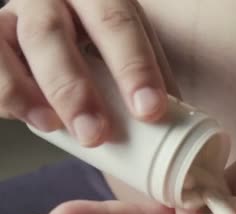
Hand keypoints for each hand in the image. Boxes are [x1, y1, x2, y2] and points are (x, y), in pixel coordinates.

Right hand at [0, 0, 173, 145]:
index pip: (117, 23)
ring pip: (10, 46)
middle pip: (52, 34)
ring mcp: (15, 16)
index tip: (149, 110)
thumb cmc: (98, 41)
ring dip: (31, 92)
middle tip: (96, 133)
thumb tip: (178, 123)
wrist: (54, 25)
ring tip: (53, 127)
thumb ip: (147, 75)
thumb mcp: (126, 47)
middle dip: (75, 88)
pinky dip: (8, 94)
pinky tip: (33, 120)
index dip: (134, 67)